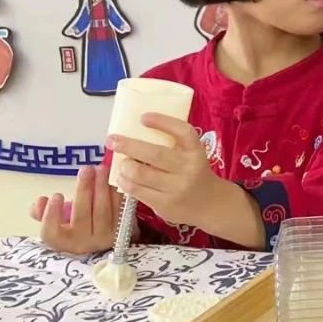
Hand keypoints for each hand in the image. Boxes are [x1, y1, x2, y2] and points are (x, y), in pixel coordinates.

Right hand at [31, 165, 120, 254]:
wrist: (106, 235)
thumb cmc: (77, 223)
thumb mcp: (57, 219)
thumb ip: (43, 211)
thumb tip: (40, 201)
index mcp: (63, 242)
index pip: (52, 233)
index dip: (51, 215)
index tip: (56, 195)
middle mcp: (84, 243)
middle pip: (82, 216)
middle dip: (84, 190)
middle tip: (86, 169)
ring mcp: (105, 238)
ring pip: (102, 211)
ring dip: (102, 187)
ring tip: (101, 169)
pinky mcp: (123, 229)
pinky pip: (119, 209)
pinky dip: (115, 192)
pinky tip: (113, 178)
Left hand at [108, 113, 224, 227]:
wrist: (210, 203)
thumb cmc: (194, 172)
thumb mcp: (191, 155)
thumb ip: (173, 145)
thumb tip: (136, 132)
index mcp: (196, 151)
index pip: (183, 132)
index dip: (163, 122)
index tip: (144, 117)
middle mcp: (188, 168)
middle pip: (153, 154)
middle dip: (128, 145)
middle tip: (112, 140)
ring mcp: (176, 188)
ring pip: (140, 174)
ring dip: (124, 166)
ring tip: (122, 163)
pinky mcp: (165, 204)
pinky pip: (137, 191)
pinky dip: (125, 182)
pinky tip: (123, 178)